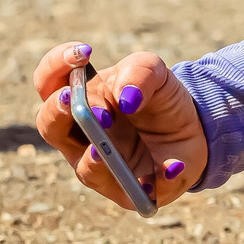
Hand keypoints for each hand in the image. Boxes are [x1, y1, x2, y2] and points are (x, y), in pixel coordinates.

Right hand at [31, 41, 205, 211]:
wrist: (196, 127)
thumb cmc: (159, 98)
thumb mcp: (156, 73)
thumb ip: (140, 73)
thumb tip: (127, 99)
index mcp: (79, 100)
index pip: (48, 82)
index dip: (54, 66)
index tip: (83, 53)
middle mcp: (79, 137)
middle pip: (51, 126)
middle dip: (60, 112)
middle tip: (76, 100)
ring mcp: (100, 166)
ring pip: (86, 169)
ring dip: (95, 158)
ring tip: (100, 147)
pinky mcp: (130, 190)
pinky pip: (136, 190)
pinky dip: (156, 178)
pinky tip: (173, 166)